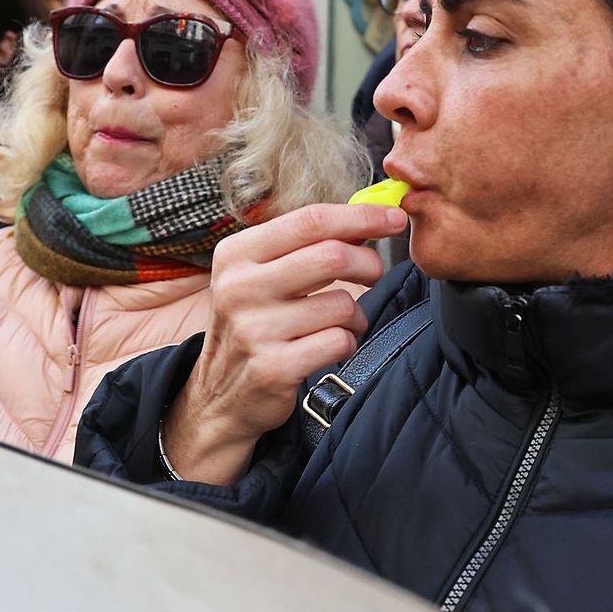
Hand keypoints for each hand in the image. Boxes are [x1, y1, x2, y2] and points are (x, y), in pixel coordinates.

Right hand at [165, 203, 406, 484]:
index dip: (360, 216)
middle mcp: (239, 288)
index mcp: (236, 254)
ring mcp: (253, 330)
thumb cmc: (256, 322)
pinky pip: (338, 341)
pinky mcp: (272, 368)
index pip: (310, 221)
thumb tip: (369, 217)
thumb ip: (306, 244)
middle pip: (331, 256)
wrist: (219, 396)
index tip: (393, 216)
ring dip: (355, 315)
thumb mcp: (262, 275)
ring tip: (339, 322)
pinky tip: (328, 346)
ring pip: (342, 304)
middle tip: (374, 272)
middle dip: (368, 263)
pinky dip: (346, 342)